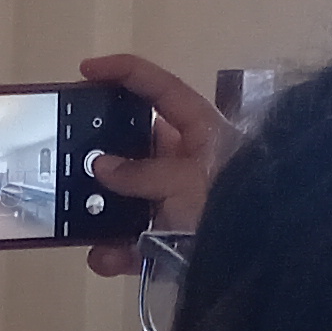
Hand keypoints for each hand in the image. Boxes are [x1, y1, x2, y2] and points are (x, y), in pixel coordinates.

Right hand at [77, 53, 238, 276]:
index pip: (160, 89)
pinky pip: (131, 242)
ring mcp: (175, 202)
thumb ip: (141, 173)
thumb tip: (100, 166)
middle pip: (132, 146)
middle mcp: (185, 163)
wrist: (266, 260)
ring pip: (124, 197)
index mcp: (200, 133)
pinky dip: (115, 252)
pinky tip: (105, 258)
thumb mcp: (187, 181)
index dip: (124, 73)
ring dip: (98, 210)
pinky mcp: (170, 240)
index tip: (85, 70)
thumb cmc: (236, 206)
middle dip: (99, 153)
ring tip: (73, 218)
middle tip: (65, 156)